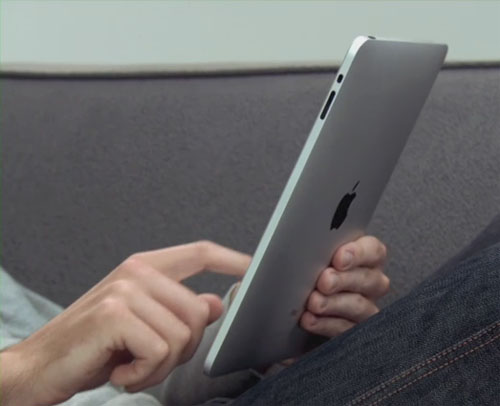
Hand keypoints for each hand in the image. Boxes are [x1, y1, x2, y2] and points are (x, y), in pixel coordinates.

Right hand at [1, 241, 250, 405]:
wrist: (38, 367)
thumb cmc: (94, 347)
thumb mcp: (142, 324)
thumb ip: (178, 309)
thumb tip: (215, 303)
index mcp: (145, 267)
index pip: (200, 253)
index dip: (233, 260)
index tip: (256, 267)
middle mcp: (136, 271)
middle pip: (200, 312)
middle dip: (182, 349)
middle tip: (146, 358)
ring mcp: (125, 289)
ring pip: (183, 336)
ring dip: (160, 366)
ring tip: (130, 364)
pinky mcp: (114, 313)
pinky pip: (161, 351)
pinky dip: (144, 374)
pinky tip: (120, 371)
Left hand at [301, 236, 388, 336]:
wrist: (303, 298)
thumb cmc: (313, 268)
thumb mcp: (319, 253)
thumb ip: (321, 247)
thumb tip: (306, 241)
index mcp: (366, 257)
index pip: (373, 250)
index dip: (358, 254)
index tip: (339, 258)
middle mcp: (371, 282)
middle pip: (368, 279)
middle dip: (343, 280)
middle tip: (324, 280)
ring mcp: (365, 307)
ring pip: (359, 306)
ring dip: (333, 304)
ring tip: (314, 302)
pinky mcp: (354, 330)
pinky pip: (345, 329)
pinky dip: (325, 324)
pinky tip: (310, 319)